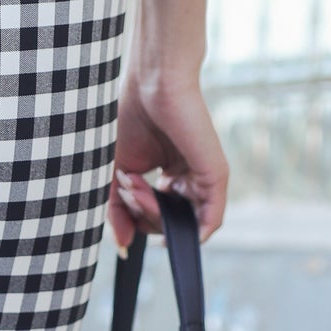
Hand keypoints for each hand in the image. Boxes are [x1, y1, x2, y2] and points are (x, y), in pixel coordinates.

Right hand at [107, 64, 228, 250]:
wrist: (152, 84)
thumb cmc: (131, 117)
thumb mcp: (115, 173)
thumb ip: (118, 212)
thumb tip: (123, 247)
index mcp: (168, 176)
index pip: (152, 217)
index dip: (133, 213)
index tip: (120, 187)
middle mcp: (187, 179)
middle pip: (165, 222)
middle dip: (140, 213)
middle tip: (127, 184)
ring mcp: (202, 178)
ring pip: (181, 223)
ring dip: (153, 216)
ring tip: (136, 186)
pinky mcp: (215, 175)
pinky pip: (211, 220)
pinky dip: (189, 231)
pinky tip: (169, 232)